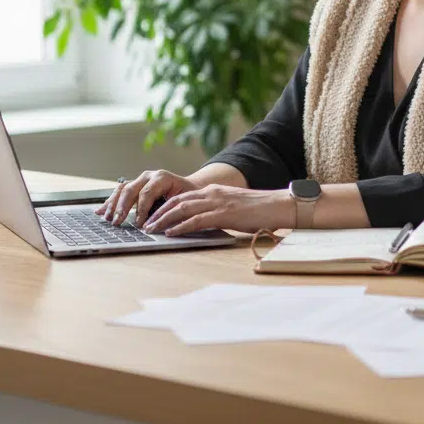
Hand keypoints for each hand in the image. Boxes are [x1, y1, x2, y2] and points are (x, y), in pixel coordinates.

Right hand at [97, 170, 198, 228]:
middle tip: (117, 222)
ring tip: (106, 218)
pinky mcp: (135, 185)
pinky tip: (100, 211)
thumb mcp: (183, 202)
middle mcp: (149, 176)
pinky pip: (120, 192)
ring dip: (113, 204)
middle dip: (122, 207)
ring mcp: (140, 179)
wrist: (189, 188)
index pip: (147, 193)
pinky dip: (110, 201)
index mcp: (162, 178)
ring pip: (122, 189)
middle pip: (131, 189)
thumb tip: (157, 224)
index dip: (141, 209)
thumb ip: (170, 210)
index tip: (139, 224)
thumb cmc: (188, 196)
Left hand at [143, 184, 293, 235]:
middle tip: (145, 224)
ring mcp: (217, 202)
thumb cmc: (259, 209)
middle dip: (158, 213)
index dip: (165, 206)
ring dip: (164, 220)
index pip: (183, 197)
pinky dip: (180, 226)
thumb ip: (217, 210)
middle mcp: (212, 193)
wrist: (278, 205)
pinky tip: (171, 232)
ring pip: (182, 209)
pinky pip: (196, 220)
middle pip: (177, 201)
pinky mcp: (223, 214)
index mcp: (214, 191)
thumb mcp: (233, 206)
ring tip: (152, 229)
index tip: (152, 216)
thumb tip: (203, 222)